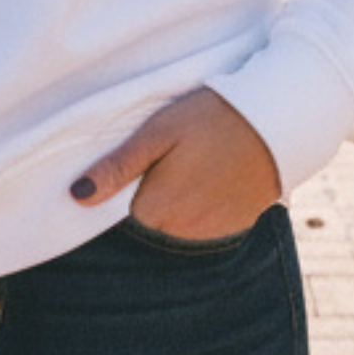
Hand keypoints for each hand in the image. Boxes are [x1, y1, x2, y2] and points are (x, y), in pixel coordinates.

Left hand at [69, 88, 281, 240]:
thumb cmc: (210, 119)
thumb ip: (117, 168)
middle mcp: (181, 233)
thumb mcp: (157, 133)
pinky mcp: (235, 229)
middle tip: (173, 157)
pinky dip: (204, 207)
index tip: (146, 160)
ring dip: (179, 203)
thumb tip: (77, 196)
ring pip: (178, 224)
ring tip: (196, 164)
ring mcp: (211, 235)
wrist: (276, 122)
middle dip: (154, 194)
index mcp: (155, 211)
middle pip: (151, 220)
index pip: (124, 212)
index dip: (131, 184)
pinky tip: (214, 177)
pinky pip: (206, 226)